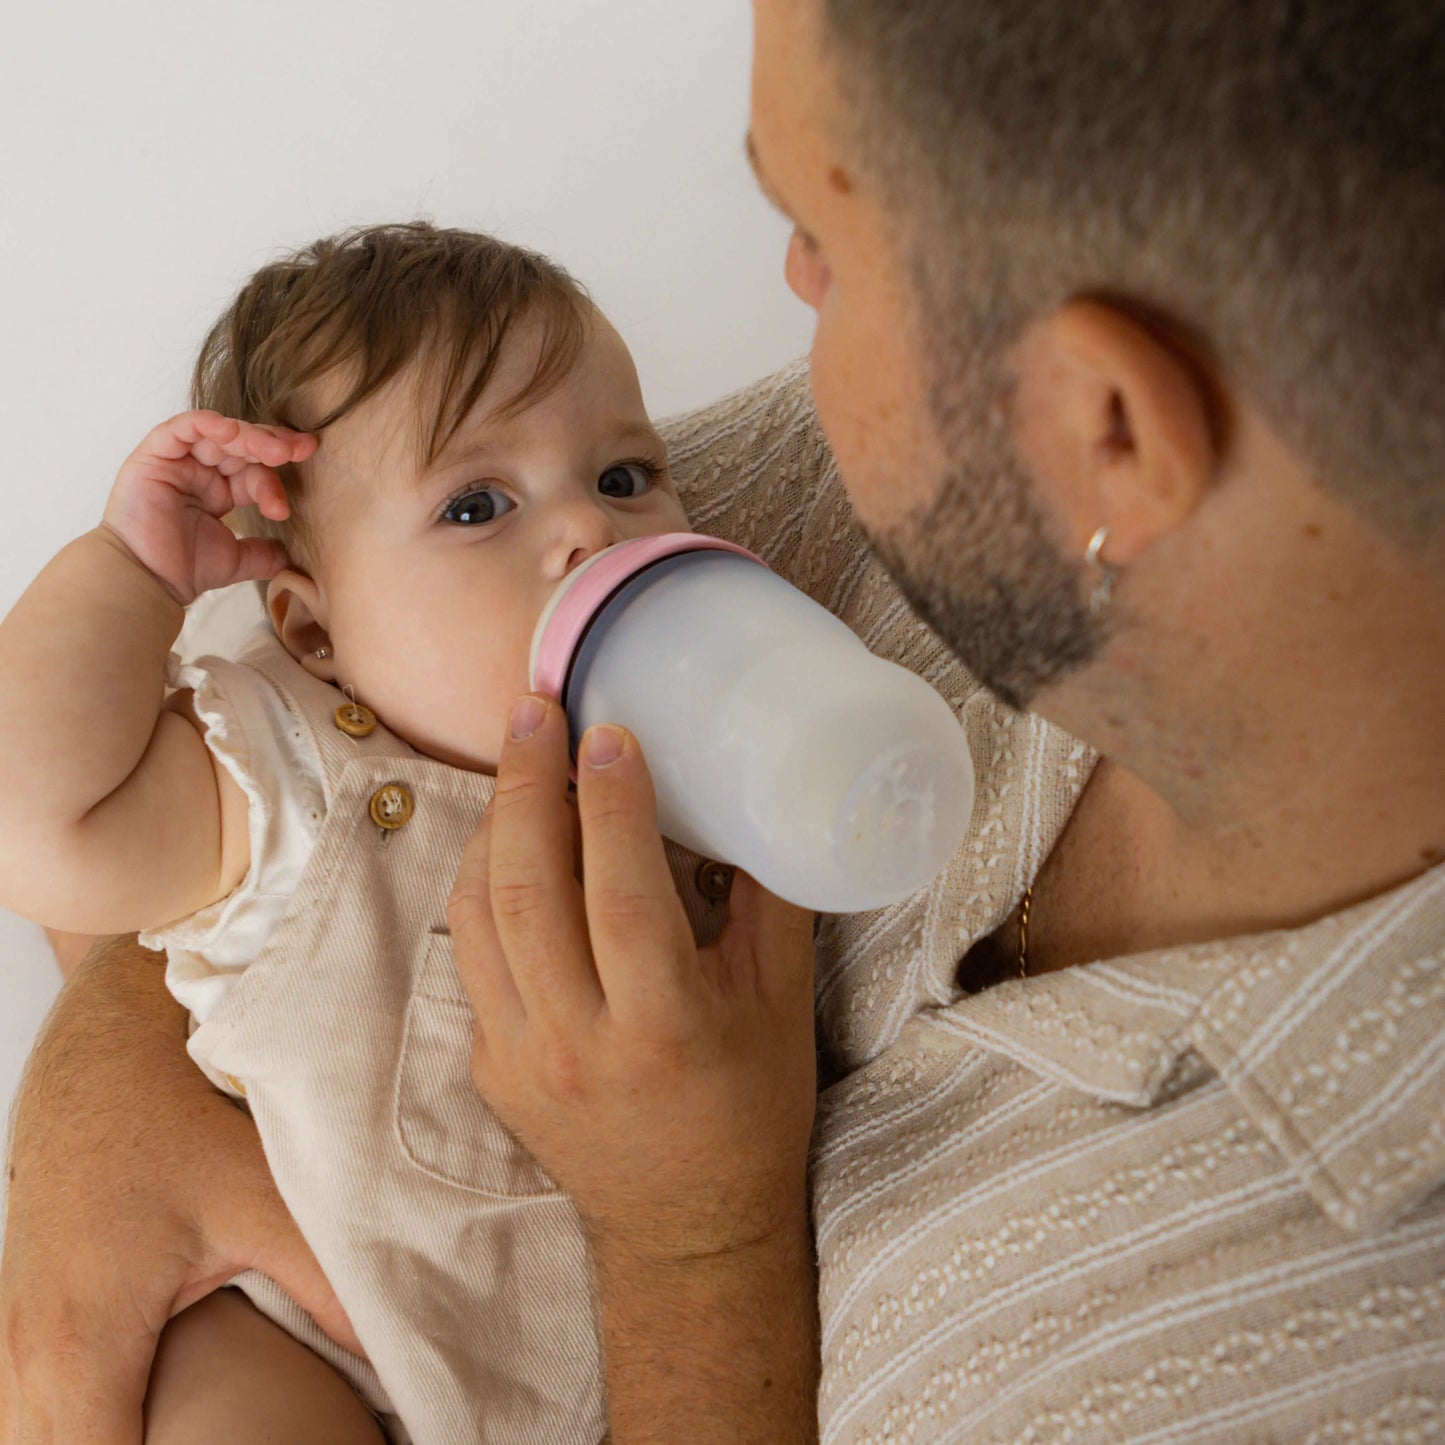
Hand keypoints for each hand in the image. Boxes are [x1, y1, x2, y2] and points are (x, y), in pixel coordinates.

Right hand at [0, 935, 360, 1443]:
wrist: (102, 1030)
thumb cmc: (174, 1099)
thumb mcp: (265, 1193)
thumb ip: (334, 1290)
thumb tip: (408, 1372)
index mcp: (79, 1344)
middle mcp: (23, 1359)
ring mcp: (10, 1342)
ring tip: (203, 1437)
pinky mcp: (25, 1320)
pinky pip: (36, 1416)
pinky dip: (87, 1430)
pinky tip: (157, 1420)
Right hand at [101, 410, 314, 603]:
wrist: (148, 579)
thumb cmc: (183, 569)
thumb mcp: (237, 559)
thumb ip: (264, 554)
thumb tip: (291, 558)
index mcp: (219, 491)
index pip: (255, 472)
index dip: (277, 480)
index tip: (289, 503)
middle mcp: (200, 471)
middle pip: (242, 446)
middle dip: (273, 446)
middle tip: (301, 450)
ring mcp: (177, 461)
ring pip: (218, 433)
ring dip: (250, 436)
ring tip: (275, 450)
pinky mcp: (154, 454)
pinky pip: (182, 428)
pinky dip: (207, 423)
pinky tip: (231, 430)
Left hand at [447, 696, 817, 1266]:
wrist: (686, 1225)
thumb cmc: (749, 1107)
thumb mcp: (781, 1002)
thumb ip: (765, 899)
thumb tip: (749, 797)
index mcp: (662, 1027)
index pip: (622, 894)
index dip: (612, 803)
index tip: (608, 730)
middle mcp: (575, 1042)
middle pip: (527, 889)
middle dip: (525, 784)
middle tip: (535, 710)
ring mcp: (518, 1058)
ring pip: (478, 914)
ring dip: (493, 824)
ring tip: (519, 762)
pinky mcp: (488, 1066)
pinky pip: (471, 952)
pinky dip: (484, 883)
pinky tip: (509, 841)